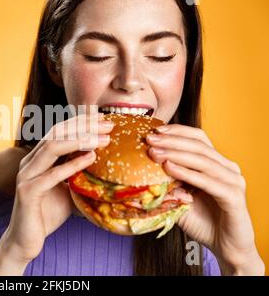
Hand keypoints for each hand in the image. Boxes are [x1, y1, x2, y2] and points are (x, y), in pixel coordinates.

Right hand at [0, 113, 113, 274]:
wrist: (26, 241)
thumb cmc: (47, 214)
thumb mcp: (68, 189)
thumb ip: (78, 175)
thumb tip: (104, 167)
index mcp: (37, 158)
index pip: (59, 131)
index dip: (80, 122)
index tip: (104, 119)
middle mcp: (29, 162)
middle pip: (56, 133)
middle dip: (83, 126)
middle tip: (108, 124)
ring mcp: (26, 175)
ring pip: (52, 148)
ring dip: (79, 140)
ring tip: (102, 139)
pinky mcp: (27, 191)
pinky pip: (52, 175)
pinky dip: (72, 164)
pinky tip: (90, 158)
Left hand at [146, 124, 264, 274]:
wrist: (225, 247)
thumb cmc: (202, 222)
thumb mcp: (179, 199)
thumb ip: (167, 185)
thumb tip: (145, 173)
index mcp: (217, 164)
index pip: (198, 138)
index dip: (177, 132)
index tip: (155, 130)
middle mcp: (227, 168)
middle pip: (199, 146)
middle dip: (171, 141)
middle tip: (149, 139)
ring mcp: (233, 181)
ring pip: (202, 160)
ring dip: (176, 154)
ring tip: (154, 152)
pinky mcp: (234, 197)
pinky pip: (207, 181)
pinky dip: (187, 173)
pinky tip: (169, 168)